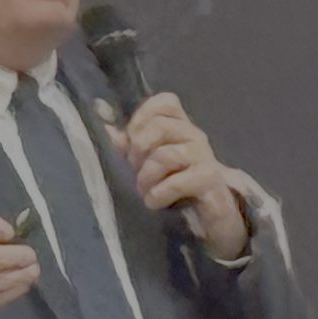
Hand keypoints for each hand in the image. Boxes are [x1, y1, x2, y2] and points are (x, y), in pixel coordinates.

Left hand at [115, 91, 252, 260]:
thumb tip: (105, 126)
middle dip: (138, 151)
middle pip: (160, 126)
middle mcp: (195, 136)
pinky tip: (154, 203)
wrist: (213, 216)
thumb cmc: (177, 186)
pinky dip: (158, 195)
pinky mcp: (209, 180)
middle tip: (135, 171)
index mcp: (181, 127)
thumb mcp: (149, 163)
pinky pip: (176, 182)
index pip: (166, 102)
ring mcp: (204, 157)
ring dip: (146, 178)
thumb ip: (130, 144)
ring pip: (165, 155)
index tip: (131, 141)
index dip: (142, 117)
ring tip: (144, 192)